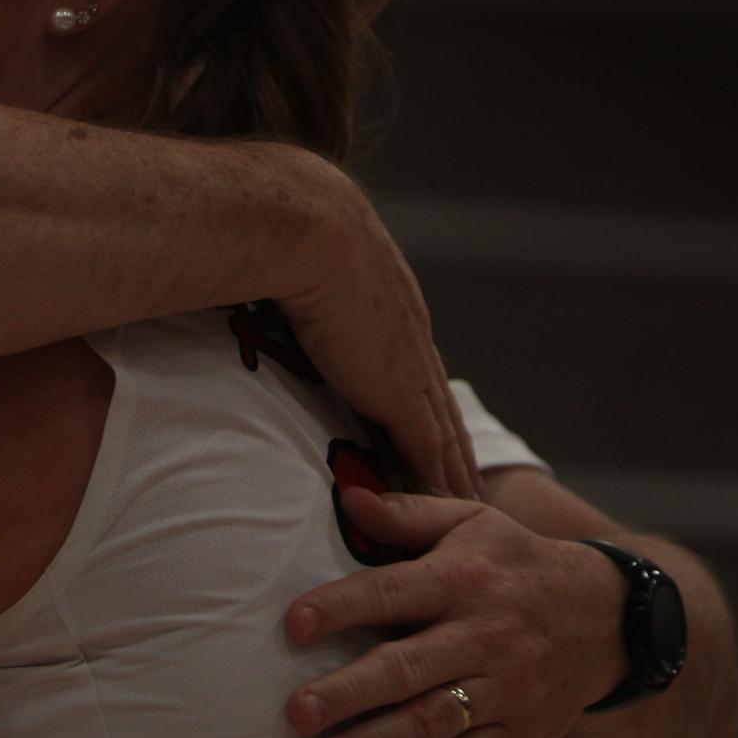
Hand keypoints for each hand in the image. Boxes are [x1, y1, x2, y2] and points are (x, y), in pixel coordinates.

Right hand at [278, 182, 479, 498]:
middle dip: (456, 445)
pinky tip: (451, 504)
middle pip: (443, 408)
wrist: (312, 234)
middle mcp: (412, 341)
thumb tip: (266, 284)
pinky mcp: (402, 396)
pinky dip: (440, 481)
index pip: (418, 370)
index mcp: (393, 310)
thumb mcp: (305, 266)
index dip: (429, 404)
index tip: (437, 430)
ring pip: (447, 435)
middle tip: (470, 480)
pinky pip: (430, 451)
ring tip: (470, 502)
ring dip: (458, 471)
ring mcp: (412, 370)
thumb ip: (299, 287)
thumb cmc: (294, 237)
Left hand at [283, 488, 626, 737]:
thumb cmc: (516, 563)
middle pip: (408, 666)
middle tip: (298, 712)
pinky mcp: (521, 732)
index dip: (342, 607)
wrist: (605, 616)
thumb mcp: (472, 523)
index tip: (294, 624)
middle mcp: (483, 633)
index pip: (391, 591)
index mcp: (462, 578)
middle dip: (350, 691)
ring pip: (433, 719)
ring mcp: (506, 687)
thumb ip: (408, 514)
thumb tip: (348, 497)